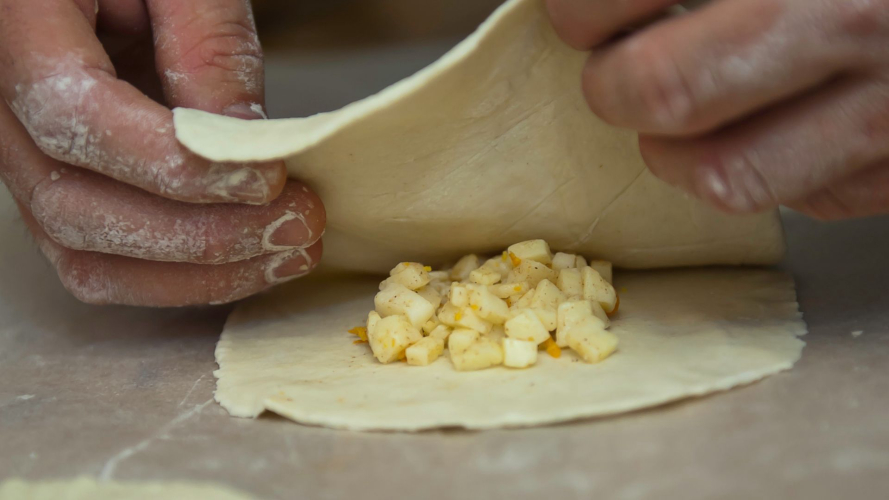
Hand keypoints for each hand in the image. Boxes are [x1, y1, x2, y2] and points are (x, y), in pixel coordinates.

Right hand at [0, 0, 324, 306]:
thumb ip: (205, 41)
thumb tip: (239, 139)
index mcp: (16, 27)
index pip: (73, 116)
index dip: (173, 164)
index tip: (267, 178)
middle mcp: (0, 107)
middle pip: (75, 205)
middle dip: (200, 234)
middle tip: (297, 222)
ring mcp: (25, 158)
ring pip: (86, 253)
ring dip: (197, 274)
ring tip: (287, 254)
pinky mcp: (63, 189)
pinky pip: (103, 261)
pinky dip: (178, 279)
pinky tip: (248, 264)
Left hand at [546, 0, 888, 219]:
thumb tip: (594, 2)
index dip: (582, 9)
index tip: (578, 14)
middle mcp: (861, 18)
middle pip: (666, 89)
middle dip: (613, 87)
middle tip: (613, 72)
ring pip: (728, 174)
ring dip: (674, 155)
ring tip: (669, 124)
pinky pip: (810, 198)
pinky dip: (766, 173)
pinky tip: (767, 133)